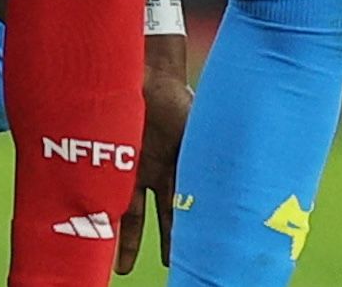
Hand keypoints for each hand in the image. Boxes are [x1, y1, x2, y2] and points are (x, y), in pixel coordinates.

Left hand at [116, 58, 190, 273]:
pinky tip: (101, 238)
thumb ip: (210, 152)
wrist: (147, 73)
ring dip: (127, 241)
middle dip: (168, 240)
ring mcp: (135, 167)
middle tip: (173, 266)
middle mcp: (160, 170)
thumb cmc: (177, 97)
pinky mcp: (113, 161)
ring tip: (122, 269)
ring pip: (131, 212)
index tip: (200, 250)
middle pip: (164, 214)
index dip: (192, 228)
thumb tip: (241, 175)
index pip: (190, 203)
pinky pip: (108, 194)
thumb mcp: (199, 128)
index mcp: (184, 164)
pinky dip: (107, 216)